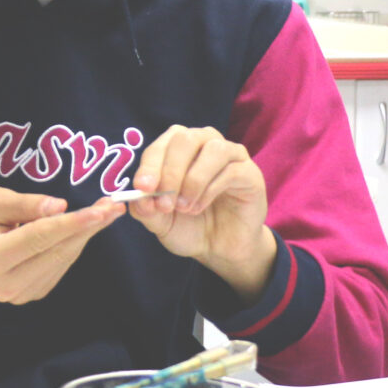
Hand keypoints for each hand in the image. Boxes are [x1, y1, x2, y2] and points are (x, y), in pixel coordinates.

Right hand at [0, 186, 122, 304]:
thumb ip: (22, 204)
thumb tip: (59, 206)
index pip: (38, 238)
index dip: (72, 224)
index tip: (101, 211)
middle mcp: (4, 284)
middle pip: (56, 250)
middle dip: (88, 226)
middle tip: (115, 205)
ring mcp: (18, 295)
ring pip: (62, 259)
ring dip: (85, 234)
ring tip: (104, 210)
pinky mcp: (30, 294)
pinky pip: (59, 265)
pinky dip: (72, 244)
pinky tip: (80, 226)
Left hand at [126, 125, 277, 300]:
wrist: (220, 248)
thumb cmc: (189, 227)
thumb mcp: (160, 222)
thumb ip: (146, 209)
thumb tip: (138, 198)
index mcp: (178, 149)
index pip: (162, 144)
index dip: (150, 164)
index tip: (143, 188)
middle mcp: (205, 143)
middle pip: (185, 139)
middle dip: (170, 172)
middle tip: (165, 204)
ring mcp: (231, 155)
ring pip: (212, 149)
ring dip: (193, 180)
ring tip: (185, 207)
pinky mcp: (249, 172)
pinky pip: (231, 170)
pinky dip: (210, 190)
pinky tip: (200, 207)